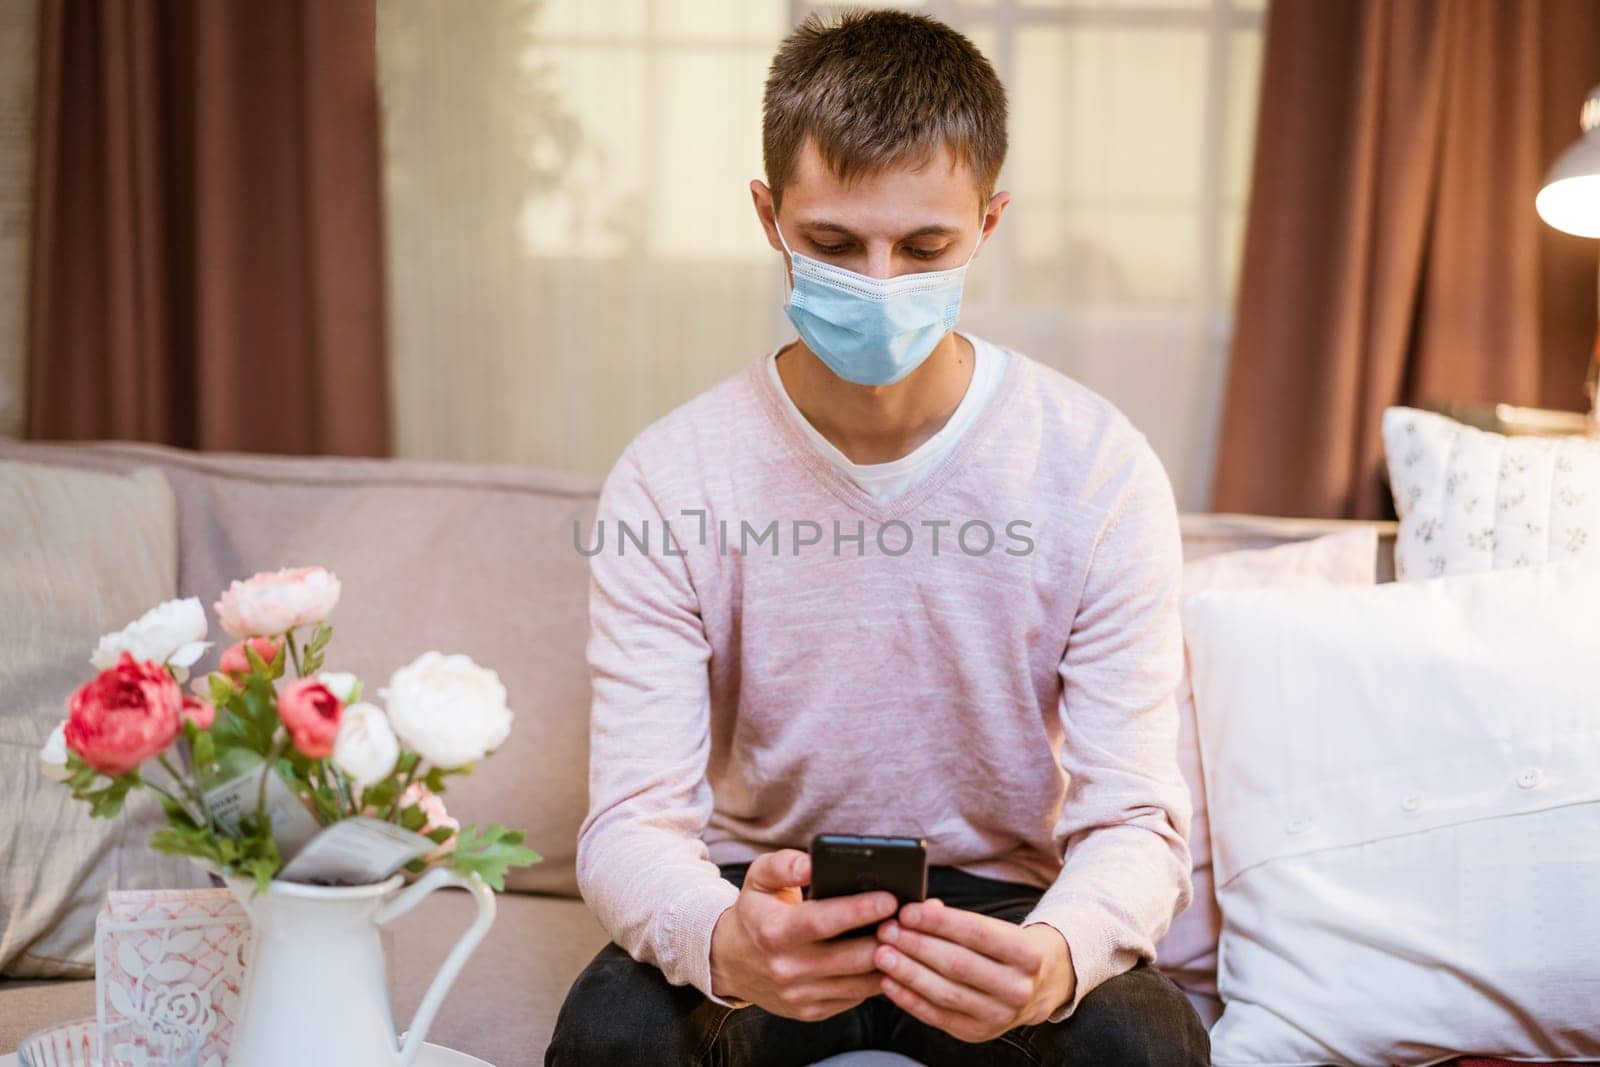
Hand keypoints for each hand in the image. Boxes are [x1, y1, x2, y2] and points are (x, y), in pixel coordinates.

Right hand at [709, 849, 900, 1020]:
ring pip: (861, 982)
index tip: (891, 897)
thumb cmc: (756, 912)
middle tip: (913, 918)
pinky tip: (892, 957)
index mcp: (774, 932)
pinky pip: (856, 997)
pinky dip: (877, 978)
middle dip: (887, 937)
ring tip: (909, 935)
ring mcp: (801, 995)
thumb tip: (812, 862)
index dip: (859, 910)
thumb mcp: (758, 879)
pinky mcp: (812, 1012)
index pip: (822, 922)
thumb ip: (783, 864)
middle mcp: (787, 969)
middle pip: (851, 957)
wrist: (731, 962)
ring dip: (890, 960)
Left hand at [873, 897, 1075, 1042]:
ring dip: (907, 972)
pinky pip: (937, 1016)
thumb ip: (956, 919)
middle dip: (916, 945)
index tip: (906, 911)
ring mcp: (999, 1015)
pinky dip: (909, 999)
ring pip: (945, 993)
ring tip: (882, 954)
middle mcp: (1017, 988)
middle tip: (886, 930)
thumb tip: (919, 910)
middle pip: (957, 964)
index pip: (976, 933)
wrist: (1038, 987)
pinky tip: (888, 982)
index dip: (938, 922)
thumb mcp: (995, 928)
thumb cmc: (1005, 948)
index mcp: (1026, 954)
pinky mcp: (978, 1033)